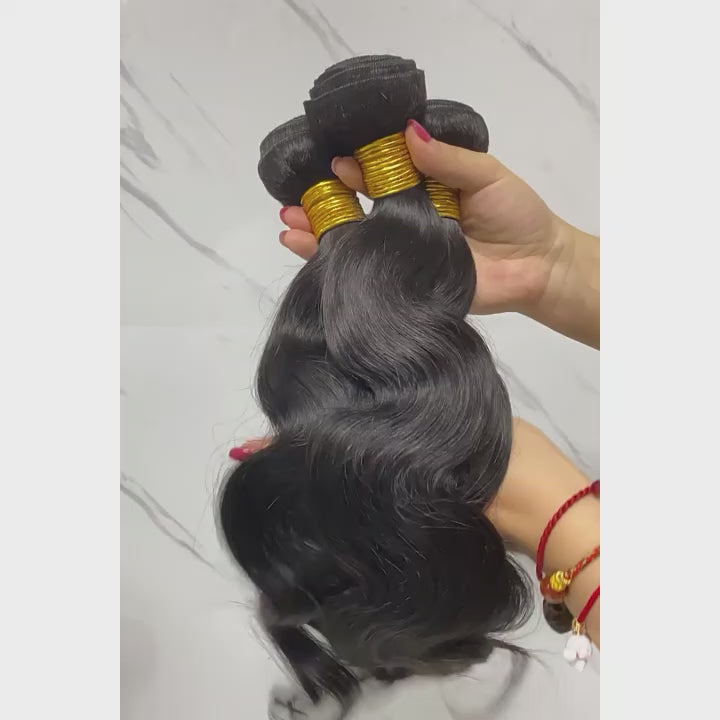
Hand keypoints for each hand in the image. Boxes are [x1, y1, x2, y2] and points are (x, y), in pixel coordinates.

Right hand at [279, 121, 566, 314]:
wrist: (538, 269)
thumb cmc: (517, 216)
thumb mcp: (486, 176)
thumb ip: (447, 159)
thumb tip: (407, 134)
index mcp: (422, 190)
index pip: (379, 174)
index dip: (355, 167)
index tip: (335, 161)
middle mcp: (405, 219)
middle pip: (356, 206)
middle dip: (324, 199)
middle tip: (297, 194)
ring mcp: (401, 252)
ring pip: (353, 238)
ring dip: (318, 228)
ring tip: (288, 220)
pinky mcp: (402, 282)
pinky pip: (364, 271)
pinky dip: (332, 260)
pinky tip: (303, 247)